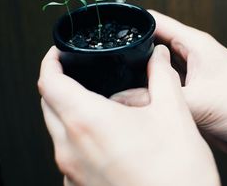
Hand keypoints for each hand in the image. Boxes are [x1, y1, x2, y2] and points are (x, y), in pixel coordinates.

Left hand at [38, 45, 219, 185]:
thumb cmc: (178, 173)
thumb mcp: (174, 113)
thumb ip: (162, 76)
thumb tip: (158, 56)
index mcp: (88, 122)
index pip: (49, 82)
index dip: (50, 61)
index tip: (59, 53)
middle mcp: (71, 149)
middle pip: (48, 105)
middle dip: (59, 84)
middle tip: (79, 74)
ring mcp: (72, 173)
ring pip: (56, 132)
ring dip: (68, 113)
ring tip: (98, 106)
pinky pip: (68, 156)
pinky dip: (78, 140)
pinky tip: (106, 139)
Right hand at [112, 10, 226, 165]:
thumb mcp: (198, 101)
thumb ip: (159, 97)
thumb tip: (122, 98)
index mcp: (196, 45)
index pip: (157, 22)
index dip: (133, 23)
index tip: (109, 30)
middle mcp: (193, 58)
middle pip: (154, 48)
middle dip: (133, 53)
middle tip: (108, 62)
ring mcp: (193, 79)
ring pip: (159, 72)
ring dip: (143, 77)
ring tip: (117, 83)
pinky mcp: (194, 98)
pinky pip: (167, 92)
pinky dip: (154, 95)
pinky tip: (139, 103)